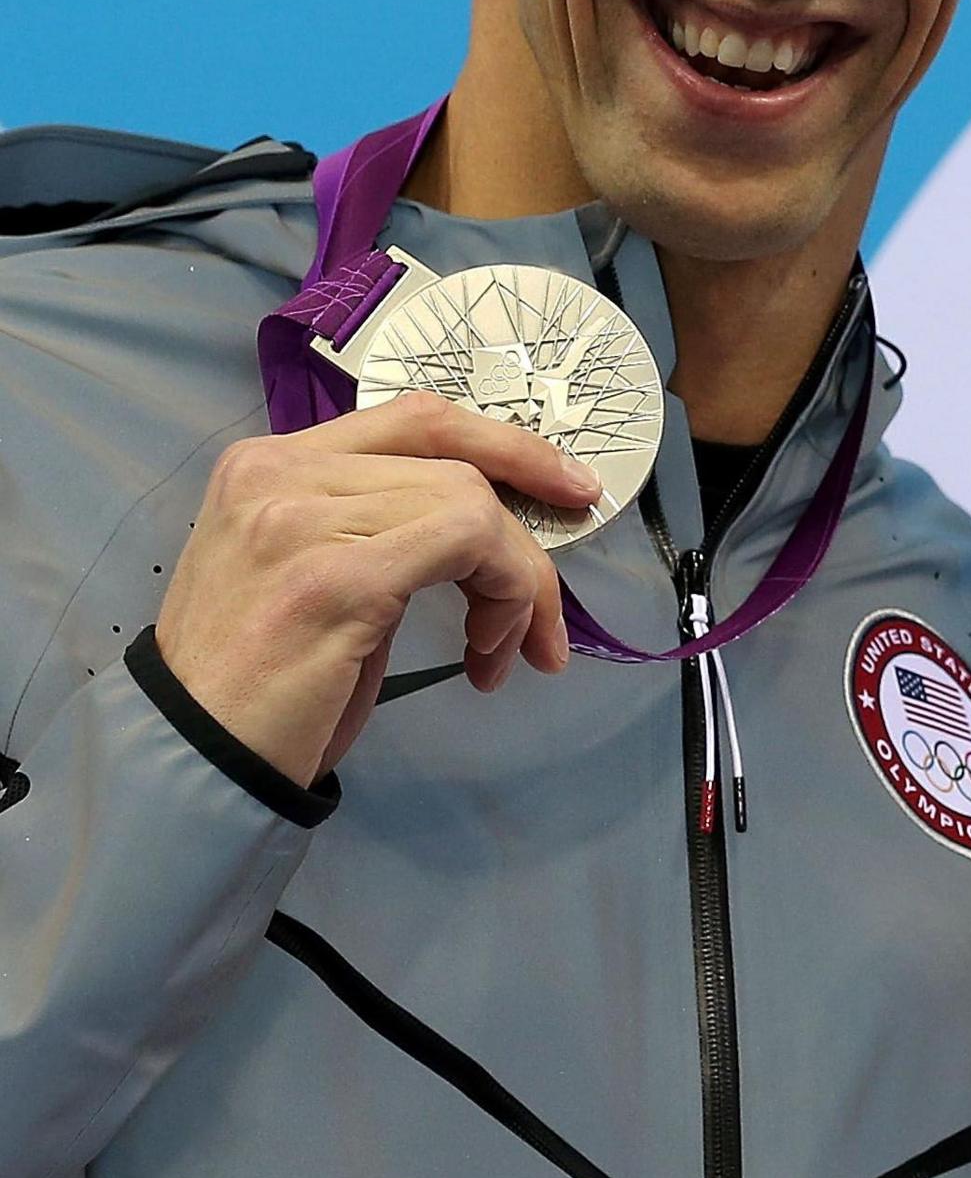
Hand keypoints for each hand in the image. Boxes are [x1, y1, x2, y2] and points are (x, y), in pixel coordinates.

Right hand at [151, 393, 595, 784]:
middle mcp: (278, 474)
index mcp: (269, 464)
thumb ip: (378, 529)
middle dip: (522, 543)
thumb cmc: (261, 682)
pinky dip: (507, 594)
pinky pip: (471, 542)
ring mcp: (302, 519)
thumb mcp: (315, 575)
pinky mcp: (337, 575)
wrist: (194, 757)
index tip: (568, 488)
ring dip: (516, 584)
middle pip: (456, 465)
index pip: (415, 420)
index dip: (506, 445)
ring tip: (499, 651)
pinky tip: (487, 655)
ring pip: (473, 503)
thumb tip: (488, 525)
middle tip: (544, 617)